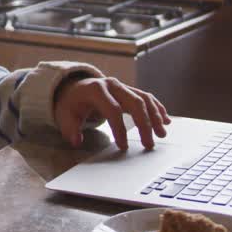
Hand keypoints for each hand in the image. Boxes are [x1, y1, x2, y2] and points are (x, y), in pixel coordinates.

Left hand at [53, 76, 169, 150]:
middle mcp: (112, 85)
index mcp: (96, 90)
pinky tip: (166, 120)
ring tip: (162, 134)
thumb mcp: (65, 115)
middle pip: (134, 102)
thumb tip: (76, 141)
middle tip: (149, 144)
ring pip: (144, 98)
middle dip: (144, 124)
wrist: (75, 89)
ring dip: (155, 116)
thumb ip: (70, 129)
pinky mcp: (129, 90)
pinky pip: (147, 97)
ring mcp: (123, 86)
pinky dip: (158, 108)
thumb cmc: (72, 104)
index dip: (119, 129)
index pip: (112, 110)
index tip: (123, 146)